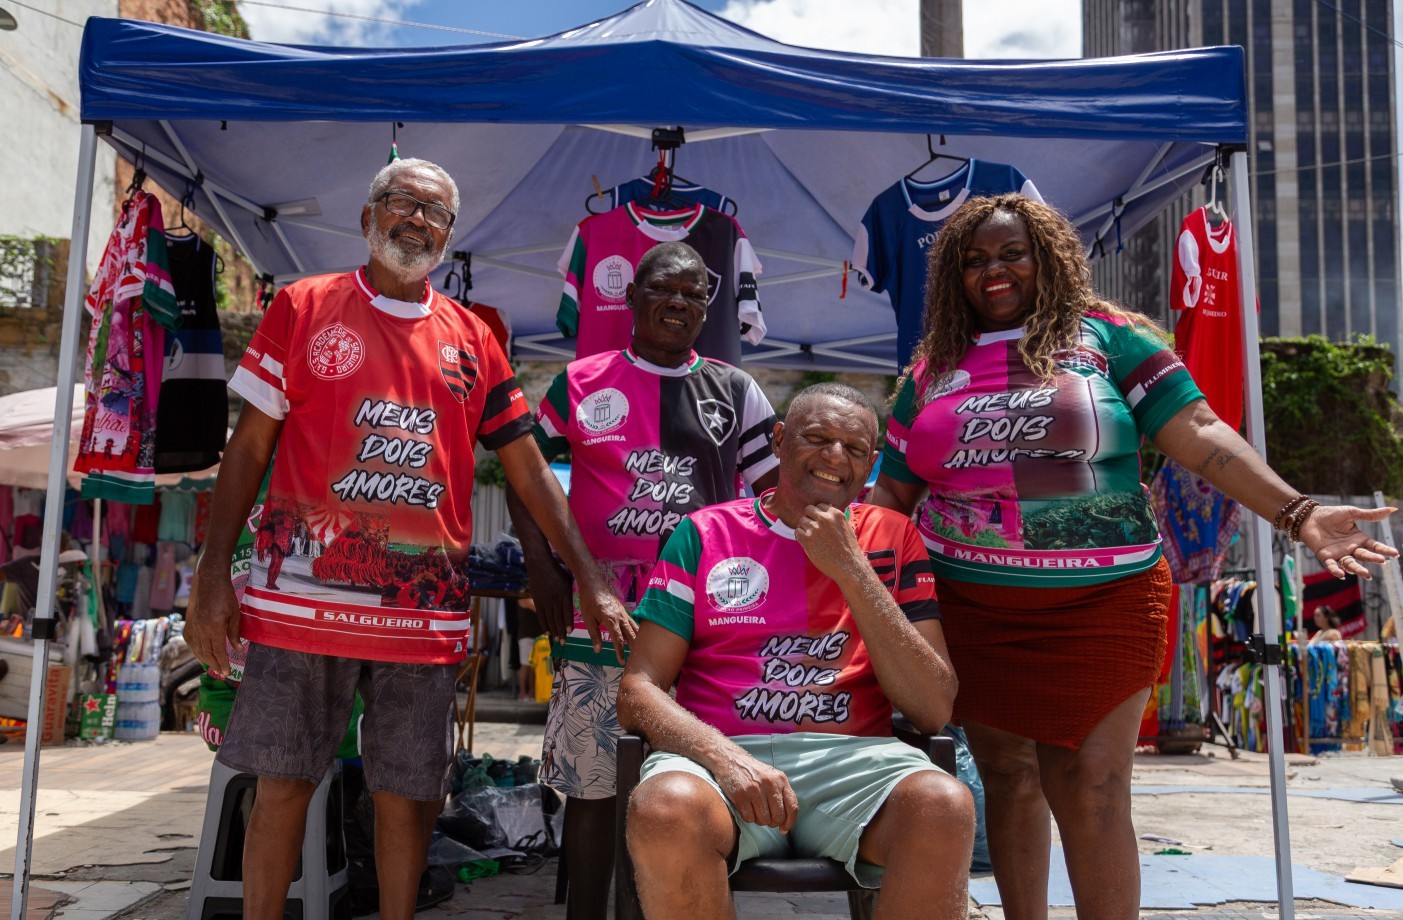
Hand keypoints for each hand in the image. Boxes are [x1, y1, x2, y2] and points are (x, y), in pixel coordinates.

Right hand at [186, 559, 241, 678]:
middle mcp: (202, 630)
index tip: (227, 672)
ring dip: (206, 660)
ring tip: (214, 667)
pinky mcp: (190, 624)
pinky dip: (197, 651)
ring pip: (199, 649)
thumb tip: (239, 650)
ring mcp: (194, 627)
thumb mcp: (235, 615)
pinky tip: (201, 655)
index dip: (223, 663)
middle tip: (222, 673)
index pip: (219, 652)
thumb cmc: (226, 597)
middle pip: (207, 653)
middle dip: (215, 665)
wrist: (209, 583)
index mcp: (214, 629)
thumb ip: (235, 634)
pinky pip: (192, 642)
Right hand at [525, 557, 573, 643]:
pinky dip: (544, 625)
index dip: (568, 623)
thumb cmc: (557, 571)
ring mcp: (545, 600)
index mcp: (564, 593)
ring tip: (556, 639)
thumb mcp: (567, 580)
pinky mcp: (537, 600)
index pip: (566, 611)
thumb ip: (570, 593)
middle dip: (561, 631)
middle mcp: (554, 598)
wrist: (539, 564)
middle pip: (558, 618)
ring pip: (549, 619)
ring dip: (553, 630)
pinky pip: (540, 615)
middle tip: (563, 642)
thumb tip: (575, 605)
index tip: (570, 632)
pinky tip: (547, 632)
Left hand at [577, 579, 637, 664]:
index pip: (618, 639)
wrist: (594, 584)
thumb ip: (594, 635)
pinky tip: (638, 636)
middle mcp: (620, 616)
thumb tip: (598, 651)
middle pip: (630, 634)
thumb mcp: (588, 619)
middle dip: (634, 647)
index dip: (620, 651)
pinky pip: (632, 622)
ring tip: (641, 650)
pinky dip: (637, 630)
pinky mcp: (624, 610)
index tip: (621, 661)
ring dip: (637, 639)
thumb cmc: (589, 601)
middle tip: (637, 659)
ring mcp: (623, 612)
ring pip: (634, 628)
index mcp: (611, 620)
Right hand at [713, 752, 799, 832]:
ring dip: (759, 820)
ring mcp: (754, 790)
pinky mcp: (740, 795)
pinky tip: (746, 808)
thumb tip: (786, 821)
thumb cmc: (753, 771)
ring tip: (755, 810)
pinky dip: (748, 817)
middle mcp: (770, 784)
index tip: (784, 829)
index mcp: (780, 779)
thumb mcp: (772, 776)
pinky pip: (749, 818)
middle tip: (766, 817)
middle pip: (778, 817)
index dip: (790, 822)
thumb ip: (781, 794)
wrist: (730, 759)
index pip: (792, 806)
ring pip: (763, 820)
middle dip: (772, 822)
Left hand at [794, 503, 863, 582]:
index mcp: (835, 514)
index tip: (820, 522)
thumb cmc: (848, 549)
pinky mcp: (807, 540)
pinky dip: (800, 537)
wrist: (849, 566)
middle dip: (809, 518)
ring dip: (804, 528)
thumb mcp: (846, 527)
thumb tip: (823, 513)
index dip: (818, 514)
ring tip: (812, 538)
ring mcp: (815, 528)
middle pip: (808, 510)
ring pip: (801, 521)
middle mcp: (824, 519)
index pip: (819, 506)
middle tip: (813, 529)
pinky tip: (808, 543)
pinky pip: (797, 532)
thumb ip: (834, 519)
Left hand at [1298, 504, 1397, 579]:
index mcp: (1359, 539)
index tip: (1395, 554)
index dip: (1384, 550)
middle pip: (1364, 556)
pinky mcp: (1325, 555)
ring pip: (1350, 564)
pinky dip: (1335, 570)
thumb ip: (1369, 515)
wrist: (1309, 516)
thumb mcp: (1351, 513)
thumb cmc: (1331, 515)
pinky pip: (1331, 565)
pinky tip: (1341, 575)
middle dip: (1372, 559)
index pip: (1374, 546)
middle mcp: (1350, 548)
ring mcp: (1338, 553)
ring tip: (1367, 574)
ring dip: (1357, 569)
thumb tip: (1392, 510)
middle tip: (1381, 561)